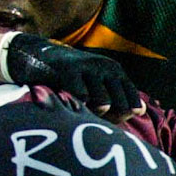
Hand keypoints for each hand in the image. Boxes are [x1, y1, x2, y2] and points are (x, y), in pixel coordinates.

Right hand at [1, 33, 142, 120]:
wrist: (34, 55)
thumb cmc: (66, 77)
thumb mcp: (94, 81)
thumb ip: (115, 96)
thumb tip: (141, 111)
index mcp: (114, 70)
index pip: (132, 99)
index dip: (125, 114)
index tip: (111, 120)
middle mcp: (105, 67)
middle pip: (120, 104)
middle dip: (111, 117)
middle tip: (95, 119)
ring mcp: (88, 67)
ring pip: (103, 102)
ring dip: (93, 113)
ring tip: (82, 112)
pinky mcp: (69, 69)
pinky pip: (82, 96)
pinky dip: (77, 105)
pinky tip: (70, 104)